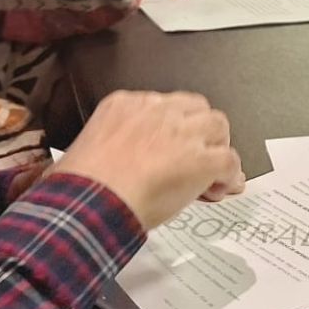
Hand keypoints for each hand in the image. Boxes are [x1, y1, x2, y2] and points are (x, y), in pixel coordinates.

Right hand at [53, 89, 243, 228]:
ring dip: (217, 146)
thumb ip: (113, 145)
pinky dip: (229, 174)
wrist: (88, 203)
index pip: (163, 105)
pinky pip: (228, 160)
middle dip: (199, 130)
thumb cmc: (79, 186)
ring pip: (217, 126)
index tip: (173, 147)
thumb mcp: (86, 149)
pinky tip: (221, 187)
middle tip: (197, 154)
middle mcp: (156, 111)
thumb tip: (127, 163)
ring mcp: (181, 132)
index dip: (174, 128)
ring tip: (212, 170)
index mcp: (124, 105)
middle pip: (195, 107)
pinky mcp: (200, 158)